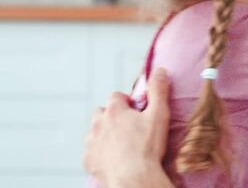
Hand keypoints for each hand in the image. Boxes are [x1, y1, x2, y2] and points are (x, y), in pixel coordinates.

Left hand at [83, 68, 173, 187]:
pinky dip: (99, 153)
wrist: (134, 179)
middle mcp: (98, 123)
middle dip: (112, 117)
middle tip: (129, 129)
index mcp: (114, 110)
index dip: (127, 103)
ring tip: (121, 145)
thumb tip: (159, 71)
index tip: (136, 112)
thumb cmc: (147, 148)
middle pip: (102, 113)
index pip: (116, 96)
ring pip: (94, 132)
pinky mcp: (88, 160)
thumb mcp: (159, 115)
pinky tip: (113, 158)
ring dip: (104, 134)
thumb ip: (158, 91)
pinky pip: (91, 152)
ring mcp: (91, 142)